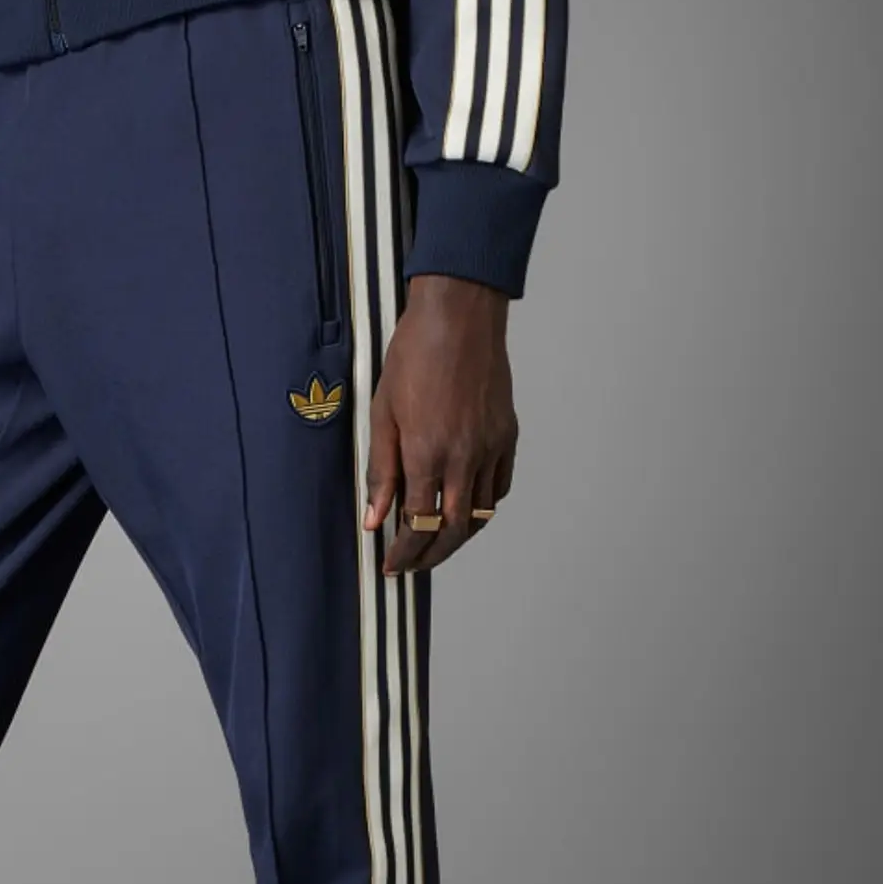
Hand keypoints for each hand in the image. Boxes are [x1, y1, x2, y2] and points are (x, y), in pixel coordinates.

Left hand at [367, 275, 518, 575]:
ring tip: (435, 545)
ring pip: (479, 515)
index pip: (417, 525)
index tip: (391, 565)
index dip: (404, 553)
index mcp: (428, 454)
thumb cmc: (414, 355)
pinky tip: (464, 510)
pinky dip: (481, 508)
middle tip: (411, 567)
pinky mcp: (507, 436)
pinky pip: (498, 488)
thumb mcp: (382, 414)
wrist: (459, 316)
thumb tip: (374, 518)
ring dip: (457, 538)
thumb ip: (381, 471)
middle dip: (431, 557)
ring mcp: (491, 448)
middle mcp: (464, 457)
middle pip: (452, 531)